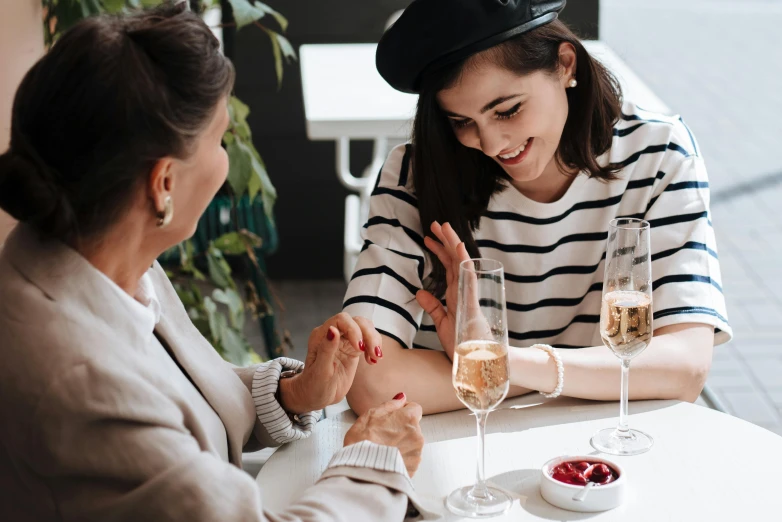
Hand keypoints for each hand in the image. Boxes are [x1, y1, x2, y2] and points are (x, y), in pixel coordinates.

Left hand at [280, 313, 382, 413]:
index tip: (359, 348)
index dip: (354, 330)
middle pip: (357, 321)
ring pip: (365, 328)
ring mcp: (344, 340)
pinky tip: (373, 361)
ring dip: (374, 340)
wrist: (316, 396)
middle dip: (368, 335)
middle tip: (375, 353)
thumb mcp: (319, 371)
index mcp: (321, 335)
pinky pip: (368, 340)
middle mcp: (333, 334)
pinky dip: (374, 348)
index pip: (341, 320)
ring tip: (376, 358)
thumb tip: (333, 330)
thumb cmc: (313, 386)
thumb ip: (326, 349)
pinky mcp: (353, 348)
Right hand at [344, 393, 424, 476]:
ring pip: (412, 444)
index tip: (395, 416)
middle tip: (384, 435)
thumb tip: (401, 398)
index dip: (404, 410)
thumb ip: (390, 405)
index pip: (415, 408)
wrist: (362, 469)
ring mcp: (417, 453)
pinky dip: (402, 459)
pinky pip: (410, 460)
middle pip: (413, 427)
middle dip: (402, 429)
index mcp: (408, 418)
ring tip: (384, 449)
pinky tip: (387, 460)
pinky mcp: (413, 468)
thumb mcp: (371, 415)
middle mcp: (417, 435)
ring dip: (402, 444)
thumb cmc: (363, 441)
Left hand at [415, 221, 470, 358]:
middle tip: (435, 224)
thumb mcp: (442, 322)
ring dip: (453, 245)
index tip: (428, 237)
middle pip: (454, 260)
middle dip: (445, 241)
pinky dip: (465, 263)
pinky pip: (469, 280)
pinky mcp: (471, 304)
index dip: (439, 250)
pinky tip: (459, 249)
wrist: (475, 363)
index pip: (447, 267)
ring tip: (445, 227)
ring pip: (461, 264)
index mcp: (456, 294)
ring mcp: (468, 296)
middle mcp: (463, 291)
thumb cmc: (462, 345)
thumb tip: (419, 291)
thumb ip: (433, 306)